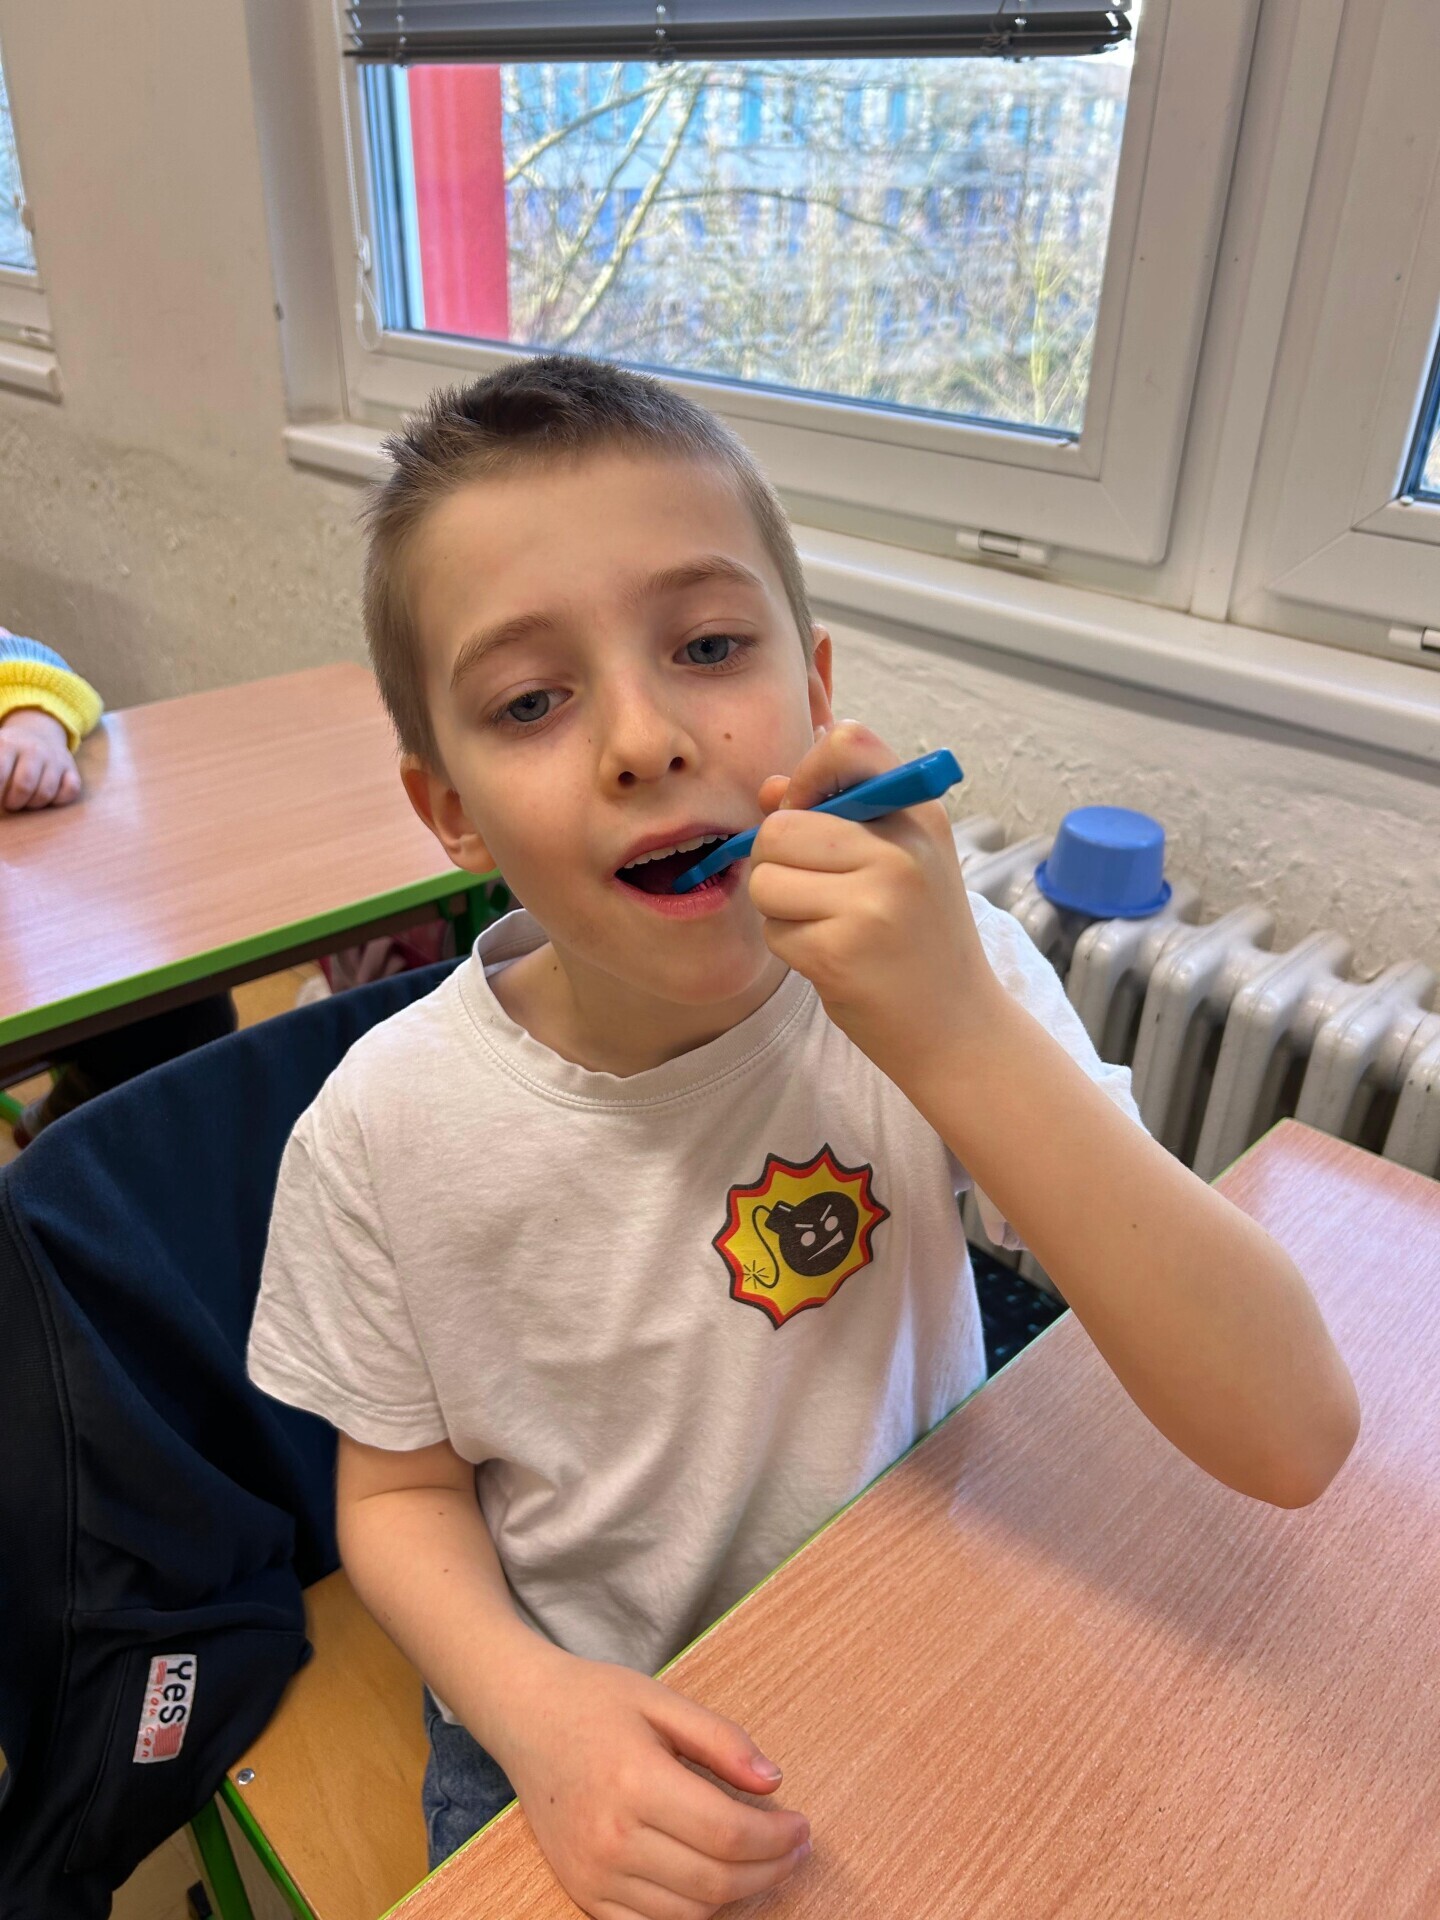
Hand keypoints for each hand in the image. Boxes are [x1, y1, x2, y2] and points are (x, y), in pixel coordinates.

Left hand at [0, 708, 80, 809]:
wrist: (39, 732)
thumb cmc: (6, 751)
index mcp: (7, 744)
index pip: (0, 775)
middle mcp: (33, 749)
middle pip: (24, 787)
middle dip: (13, 802)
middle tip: (9, 802)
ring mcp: (54, 759)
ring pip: (46, 793)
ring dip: (33, 804)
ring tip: (25, 800)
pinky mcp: (71, 769)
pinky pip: (69, 791)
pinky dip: (58, 799)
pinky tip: (48, 797)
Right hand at [496, 1651, 810, 1919]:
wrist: (524, 1717)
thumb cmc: (595, 1702)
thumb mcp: (663, 1700)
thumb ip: (722, 1741)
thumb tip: (774, 1783)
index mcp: (635, 1780)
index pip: (726, 1832)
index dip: (777, 1838)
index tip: (802, 1825)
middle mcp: (611, 1837)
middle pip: (714, 1882)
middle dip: (770, 1870)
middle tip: (796, 1848)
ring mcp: (593, 1874)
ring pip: (688, 1915)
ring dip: (738, 1897)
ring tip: (762, 1864)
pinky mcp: (583, 1893)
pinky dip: (692, 1915)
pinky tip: (715, 1884)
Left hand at [748, 720, 1000, 1081]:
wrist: (957, 1026)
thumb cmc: (919, 937)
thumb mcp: (900, 861)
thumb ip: (835, 816)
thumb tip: (769, 790)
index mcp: (918, 814)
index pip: (847, 742)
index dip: (806, 776)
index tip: (808, 812)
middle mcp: (900, 851)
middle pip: (781, 826)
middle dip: (777, 861)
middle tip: (815, 891)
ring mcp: (871, 902)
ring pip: (766, 879)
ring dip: (779, 908)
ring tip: (826, 926)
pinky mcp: (839, 952)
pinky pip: (773, 929)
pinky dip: (789, 946)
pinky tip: (831, 958)